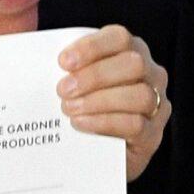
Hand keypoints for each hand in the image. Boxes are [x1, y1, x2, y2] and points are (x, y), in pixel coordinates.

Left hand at [56, 24, 170, 181]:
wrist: (92, 155)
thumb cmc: (82, 109)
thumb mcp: (75, 85)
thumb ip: (67, 70)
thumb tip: (38, 62)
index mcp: (130, 52)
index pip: (119, 38)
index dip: (92, 47)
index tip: (63, 62)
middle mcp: (150, 75)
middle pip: (133, 63)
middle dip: (94, 76)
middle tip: (62, 90)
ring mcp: (156, 105)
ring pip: (138, 95)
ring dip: (99, 101)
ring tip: (69, 109)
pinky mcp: (152, 135)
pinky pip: (135, 125)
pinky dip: (105, 122)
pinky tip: (81, 124)